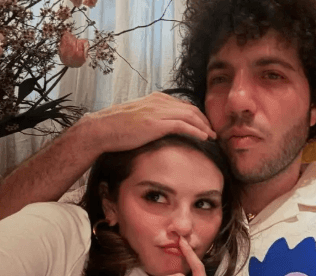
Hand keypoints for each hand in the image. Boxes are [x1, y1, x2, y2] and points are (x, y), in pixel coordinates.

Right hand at [76, 92, 215, 154]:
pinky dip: (196, 130)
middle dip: (204, 120)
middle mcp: (159, 101)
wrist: (102, 129)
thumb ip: (152, 118)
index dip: (197, 115)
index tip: (204, 125)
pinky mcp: (156, 123)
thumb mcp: (138, 118)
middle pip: (191, 109)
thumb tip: (160, 128)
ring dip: (204, 126)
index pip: (183, 105)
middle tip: (213, 131)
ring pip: (190, 116)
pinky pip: (183, 125)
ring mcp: (158, 111)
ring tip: (212, 136)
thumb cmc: (117, 127)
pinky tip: (204, 137)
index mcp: (156, 98)